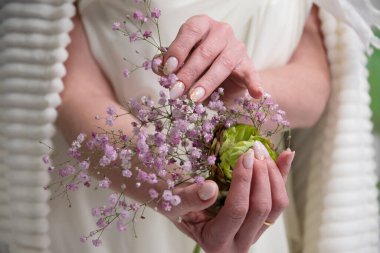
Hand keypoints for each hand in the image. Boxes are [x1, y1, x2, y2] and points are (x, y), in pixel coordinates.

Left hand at [154, 15, 262, 102]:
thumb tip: (157, 66)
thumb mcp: (181, 63)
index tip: (168, 69)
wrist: (225, 75)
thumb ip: (169, 64)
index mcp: (202, 25)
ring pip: (223, 64)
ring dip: (207, 83)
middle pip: (205, 51)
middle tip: (176, 91)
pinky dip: (254, 83)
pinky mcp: (248, 64)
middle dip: (188, 73)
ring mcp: (237, 47)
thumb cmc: (198, 65)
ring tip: (195, 99)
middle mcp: (221, 32)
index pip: (190, 31)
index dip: (178, 50)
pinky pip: (251, 74)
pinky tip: (256, 94)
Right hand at [162, 146, 294, 252]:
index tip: (245, 155)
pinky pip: (279, 201)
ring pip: (276, 207)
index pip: (237, 211)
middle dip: (261, 175)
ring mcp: (252, 233)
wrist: (176, 205)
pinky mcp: (260, 222)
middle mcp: (238, 243)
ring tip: (262, 151)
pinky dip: (282, 176)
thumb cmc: (171, 202)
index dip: (244, 181)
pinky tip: (286, 155)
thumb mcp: (172, 202)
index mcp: (215, 240)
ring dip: (274, 175)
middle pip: (261, 208)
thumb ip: (188, 199)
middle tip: (254, 149)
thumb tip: (211, 188)